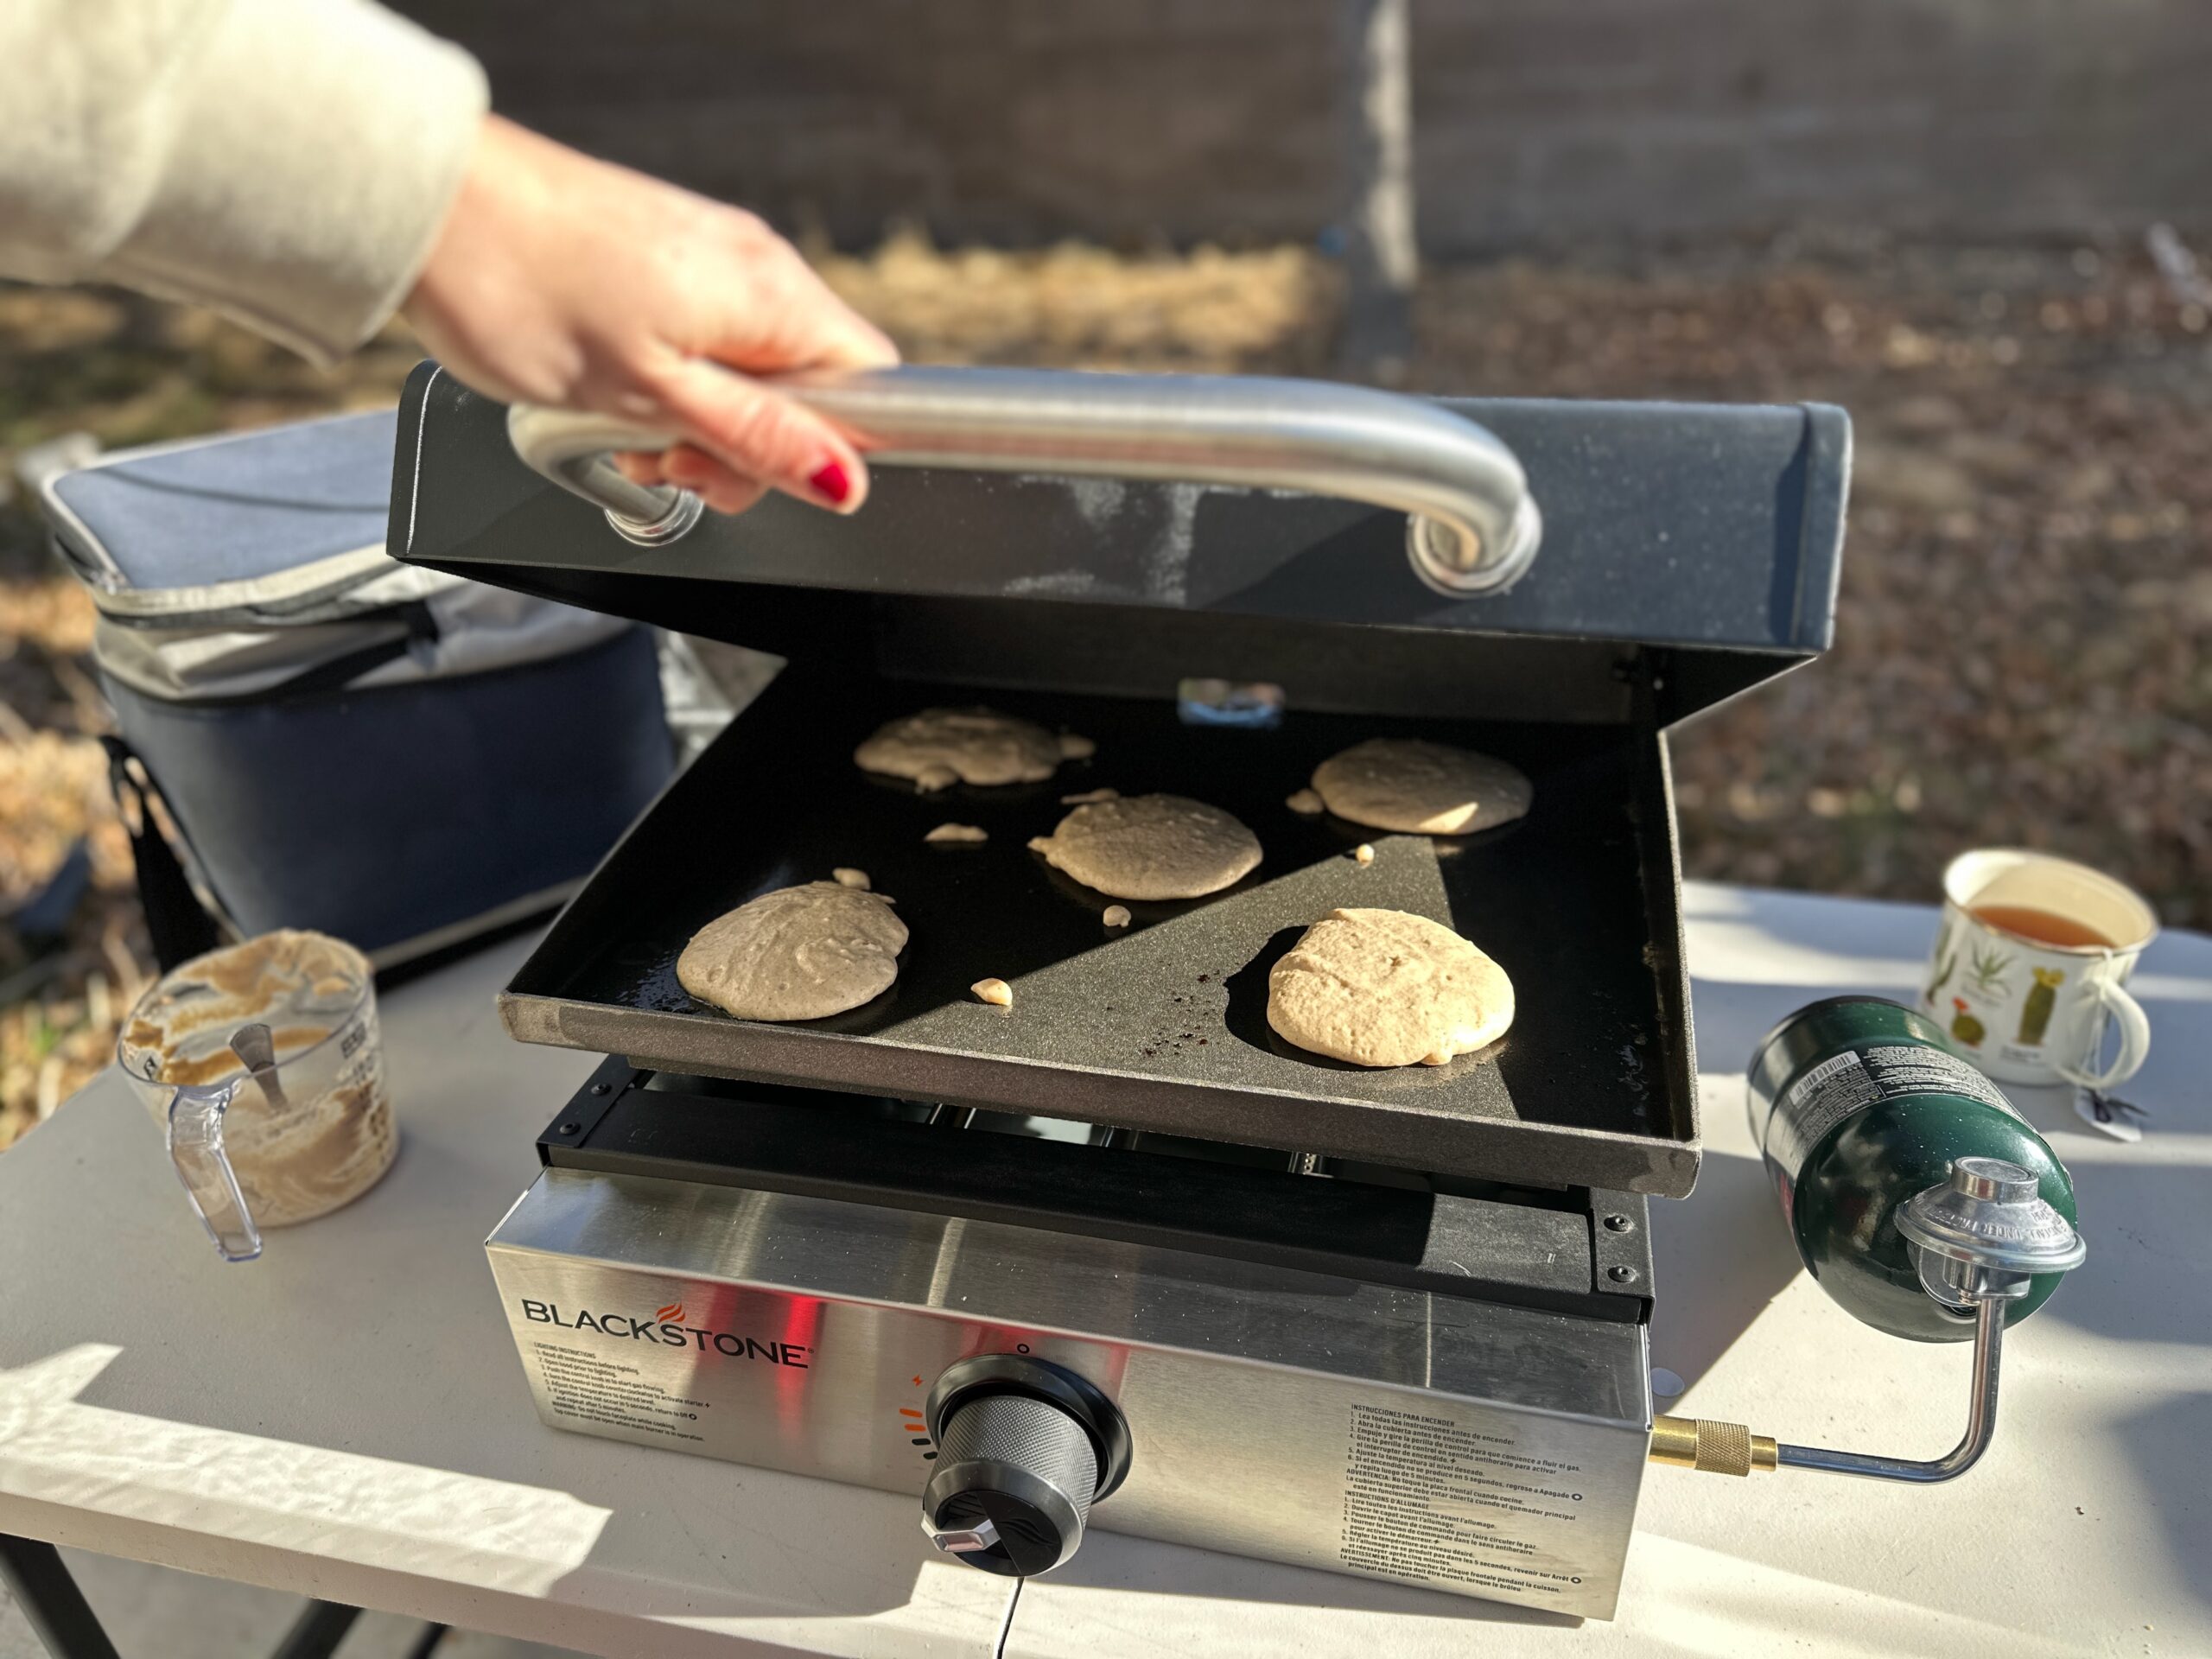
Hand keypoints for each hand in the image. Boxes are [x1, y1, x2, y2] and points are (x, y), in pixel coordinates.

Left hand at [404, 115, 897, 515]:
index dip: (831, 449)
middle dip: (746, 449)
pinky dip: (667, 386)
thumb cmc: (525, 289)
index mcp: (772, 297)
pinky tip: (614, 396)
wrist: (429, 210)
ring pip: (748, 375)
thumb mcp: (654, 394)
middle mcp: (754, 267)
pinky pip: (700, 344)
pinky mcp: (661, 261)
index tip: (758, 473)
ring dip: (698, 424)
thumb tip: (846, 480)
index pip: (872, 386)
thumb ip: (760, 438)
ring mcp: (707, 260)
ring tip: (629, 431)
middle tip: (672, 461)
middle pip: (808, 391)